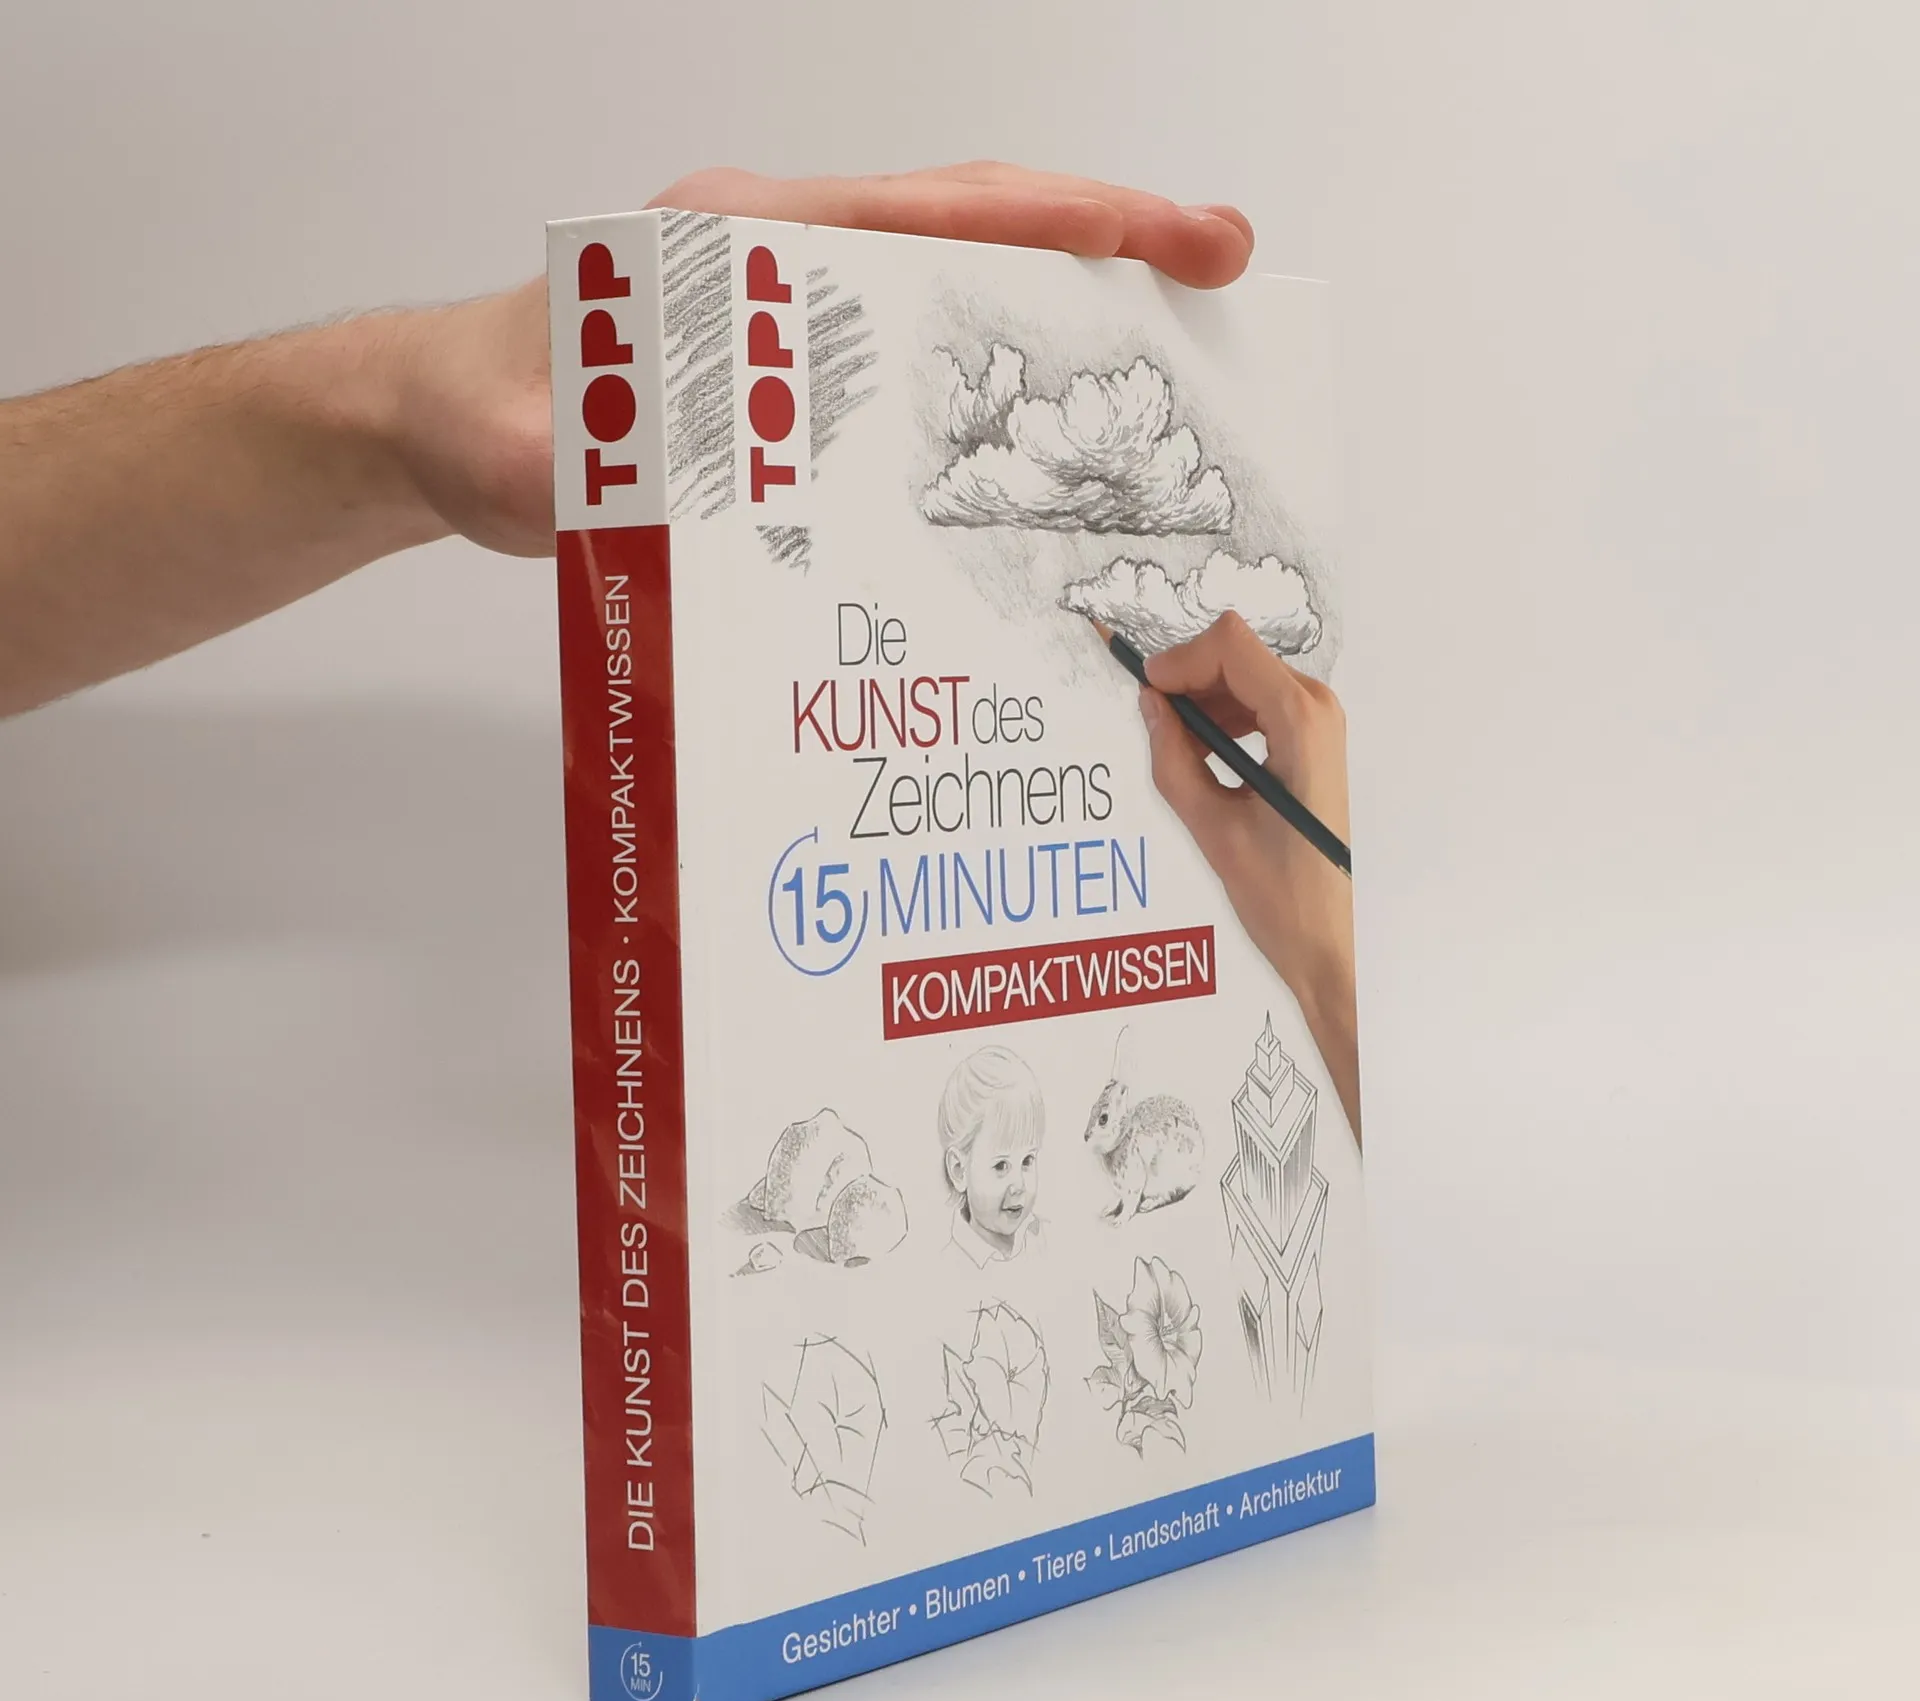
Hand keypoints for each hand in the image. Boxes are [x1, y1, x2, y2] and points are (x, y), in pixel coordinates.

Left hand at [389, 163, 1255, 559]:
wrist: (444, 425)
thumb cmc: (487, 411)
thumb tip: (595, 478)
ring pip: (958, 288)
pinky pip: (920, 355)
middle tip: (1220, 271)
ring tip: (1175, 366)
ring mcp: (794, 312)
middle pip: (973, 229)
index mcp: (739, 243)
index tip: (1167, 236)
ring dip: (1066, 314)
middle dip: (1106, 246)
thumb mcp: (520, 447)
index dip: (1055, 220)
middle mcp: (782, 260)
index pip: (925, 211)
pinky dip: (998, 378)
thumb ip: (559, 464)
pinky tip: (1050, 442)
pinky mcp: (794, 375)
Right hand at [1137, 614, 1361, 1143]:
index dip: (1179, 660)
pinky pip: (1259, 702)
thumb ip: (1174, 758)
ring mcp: (1320, 724)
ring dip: (1203, 701)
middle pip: (1236, 654)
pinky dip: (1224, 717)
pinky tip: (1206, 758)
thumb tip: (1150, 706)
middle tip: (1154, 726)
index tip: (1147, 695)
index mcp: (1300, 722)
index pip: (1229, 644)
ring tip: (1178, 752)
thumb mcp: (1211, 825)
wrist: (1328, 940)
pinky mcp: (1314, 742)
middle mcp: (1318, 710)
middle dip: (1187, 680)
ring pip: (1244, 675)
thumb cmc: (1280, 894)